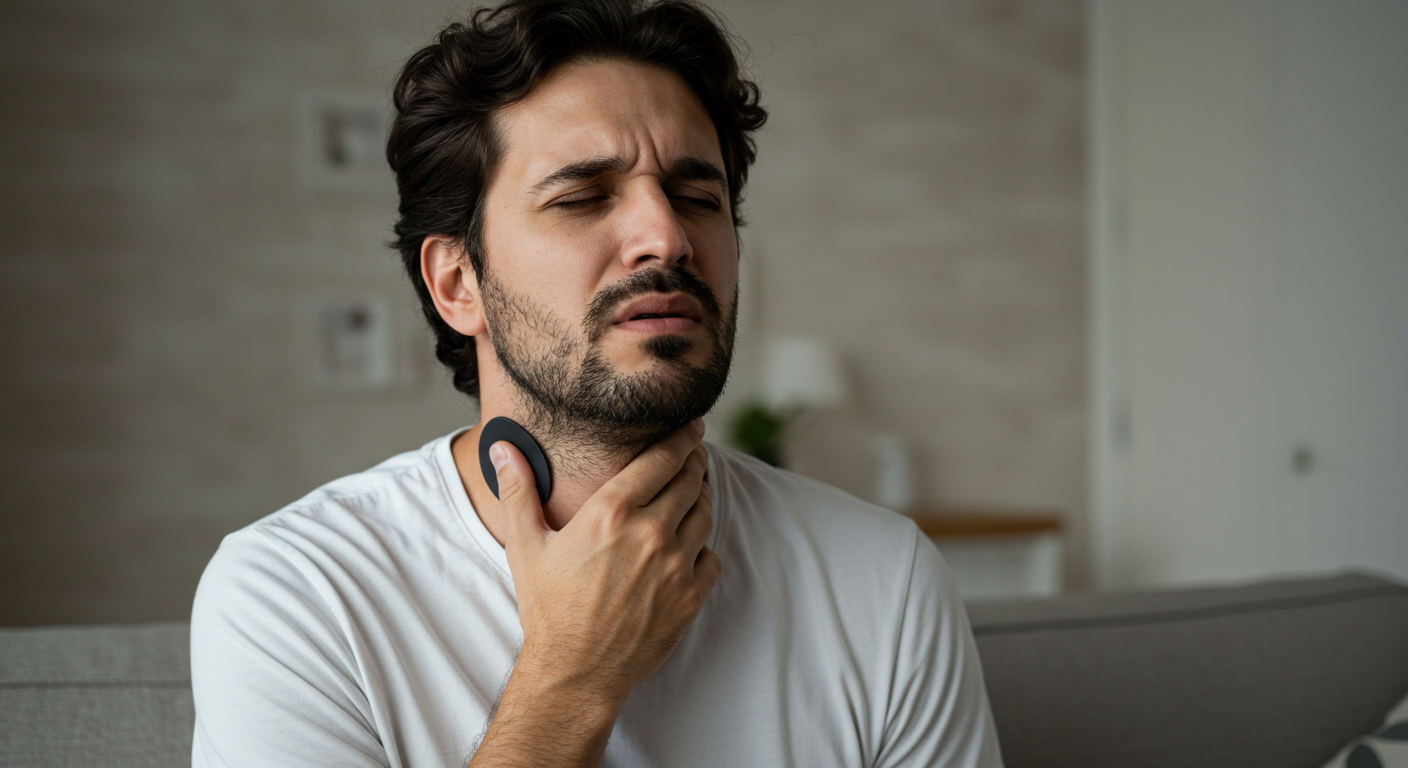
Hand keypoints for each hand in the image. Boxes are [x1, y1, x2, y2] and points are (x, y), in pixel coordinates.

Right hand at [491, 418, 720, 707]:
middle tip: (694, 455)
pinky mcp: (690, 596)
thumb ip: (519, 490)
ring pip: (704, 514)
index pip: (662, 458)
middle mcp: (650, 532)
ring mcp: (675, 565)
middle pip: (690, 480)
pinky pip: (711, 556)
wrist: (575, 672)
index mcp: (612, 512)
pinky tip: (688, 546)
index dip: (682, 437)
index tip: (691, 426)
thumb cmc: (547, 608)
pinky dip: (703, 547)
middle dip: (694, 462)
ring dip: (700, 499)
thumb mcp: (526, 545)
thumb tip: (502, 447)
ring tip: (692, 494)